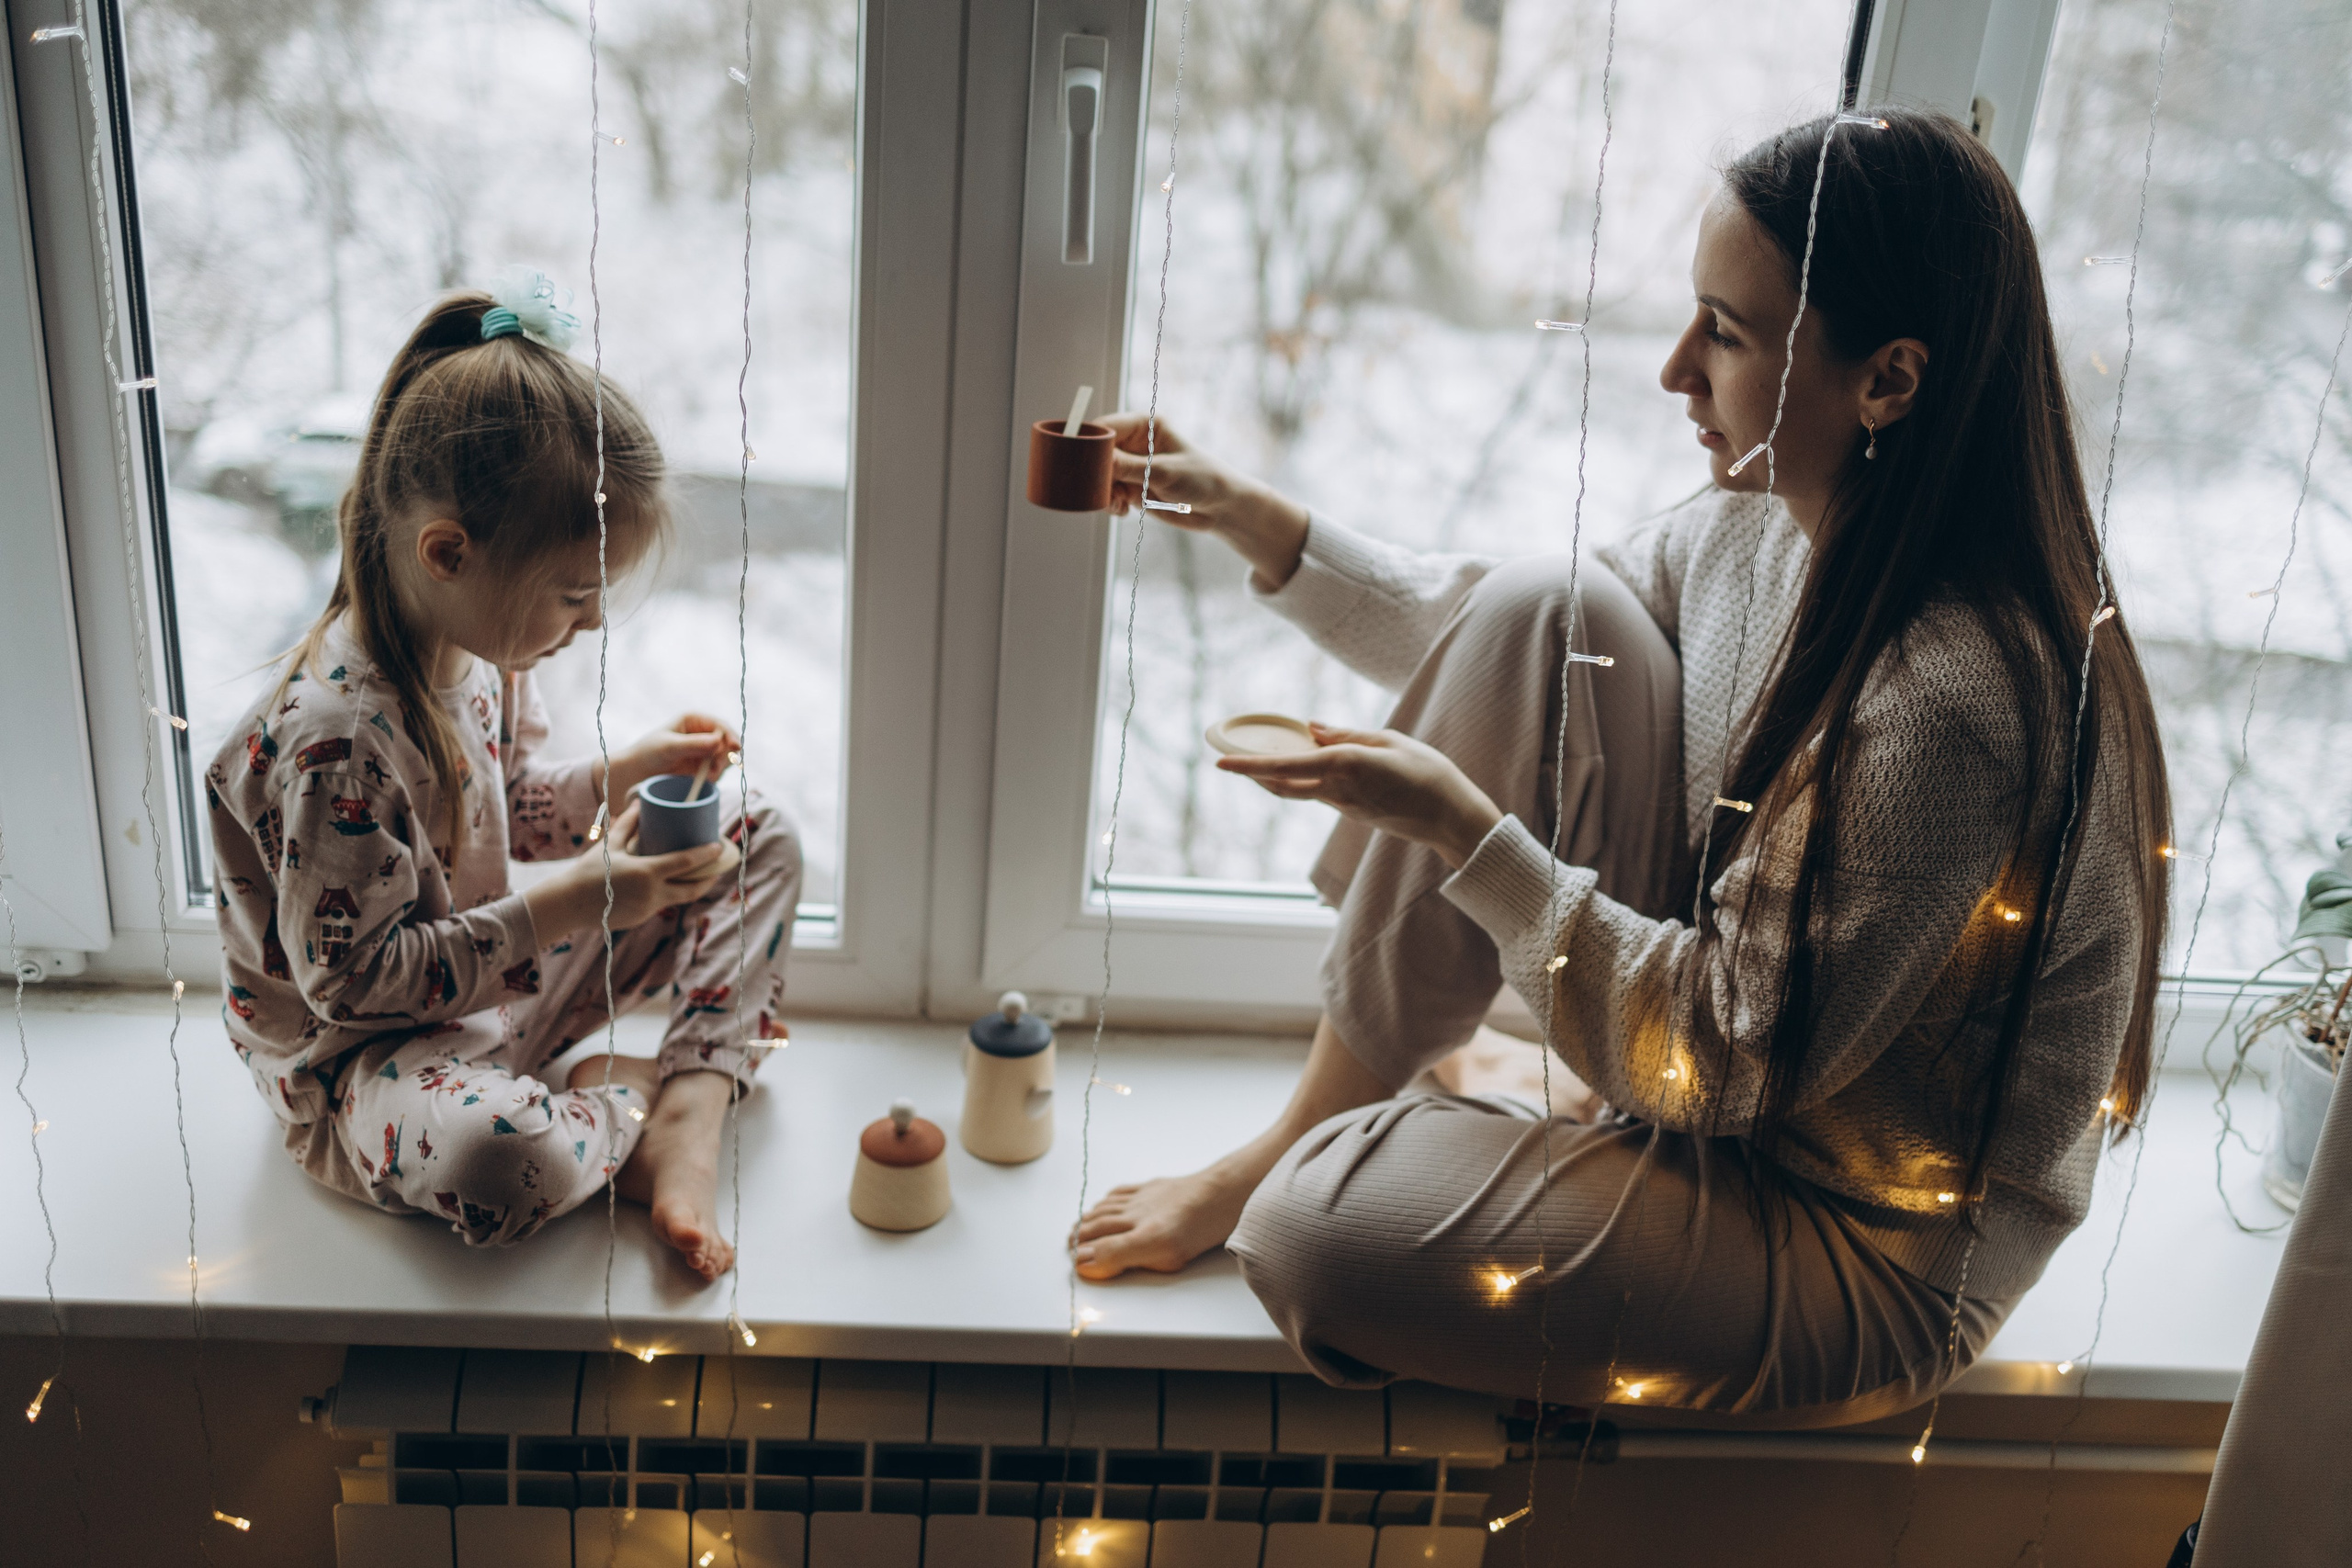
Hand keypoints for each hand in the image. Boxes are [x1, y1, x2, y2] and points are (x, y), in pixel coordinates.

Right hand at [523, 804, 728, 937]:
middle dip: (709, 879)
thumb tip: (642, 803)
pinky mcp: (642, 919)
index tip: (720, 846)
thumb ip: (629, 824)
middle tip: (717, 867)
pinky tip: (672, 886)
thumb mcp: (611, 845)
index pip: (686, 863)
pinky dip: (669, 895)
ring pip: (678, 899)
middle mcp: (652, 894)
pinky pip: (661, 905)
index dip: (706, 855)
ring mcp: (648, 909)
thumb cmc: (589, 870)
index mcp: (647, 873)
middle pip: (692, 889)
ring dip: (691, 888)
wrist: (569, 904)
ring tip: (700, 875)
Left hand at [601, 713, 738, 806]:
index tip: (735, 749)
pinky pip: (718, 771)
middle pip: (728, 742)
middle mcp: (702, 734)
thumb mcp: (669, 747)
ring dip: (720, 768)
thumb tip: (718, 741)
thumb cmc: (648, 753)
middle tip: (715, 769)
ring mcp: (704, 751)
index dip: (730, 736)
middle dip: (725, 756)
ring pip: (725, 758)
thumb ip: (693, 744)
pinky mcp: (703, 767)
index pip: (720, 726)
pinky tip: (703, 780)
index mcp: (694, 720)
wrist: (637, 774)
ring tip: (706, 776)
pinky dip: (714, 776)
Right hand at [1099, 412, 1310, 589]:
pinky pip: (1110, 493)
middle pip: (1099, 453)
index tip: (1078, 461)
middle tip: (1096, 488)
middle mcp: (1135, 443)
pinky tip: (1122, 510)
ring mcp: (1133, 466)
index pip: (1105, 427)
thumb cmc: (1201, 479)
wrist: (1221, 508)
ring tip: (1117, 504)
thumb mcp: (1163, 472)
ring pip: (1101, 476)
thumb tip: (1095, 460)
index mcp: (1144, 426)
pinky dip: (1111, 502)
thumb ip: (1127, 467)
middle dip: (1095, 472)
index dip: (1089, 443)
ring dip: (1103, 491)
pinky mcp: (1133, 487)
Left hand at [1215, 724, 1503, 868]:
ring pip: (1296, 790)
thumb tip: (1311, 729)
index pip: (1286, 766)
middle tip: (1226, 757)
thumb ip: (1347, 734)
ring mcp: (1343, 806)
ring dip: (1273, 776)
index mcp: (1347, 766)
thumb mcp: (1389, 741)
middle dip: (1252, 773)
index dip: (1250, 765)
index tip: (1221, 762)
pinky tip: (1297, 764)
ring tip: (1254, 757)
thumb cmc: (1429, 773)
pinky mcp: (1351, 812)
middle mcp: (1338, 789)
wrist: (1451, 819)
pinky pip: (1316, 793)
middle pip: (1282, 784)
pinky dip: (1299, 779)